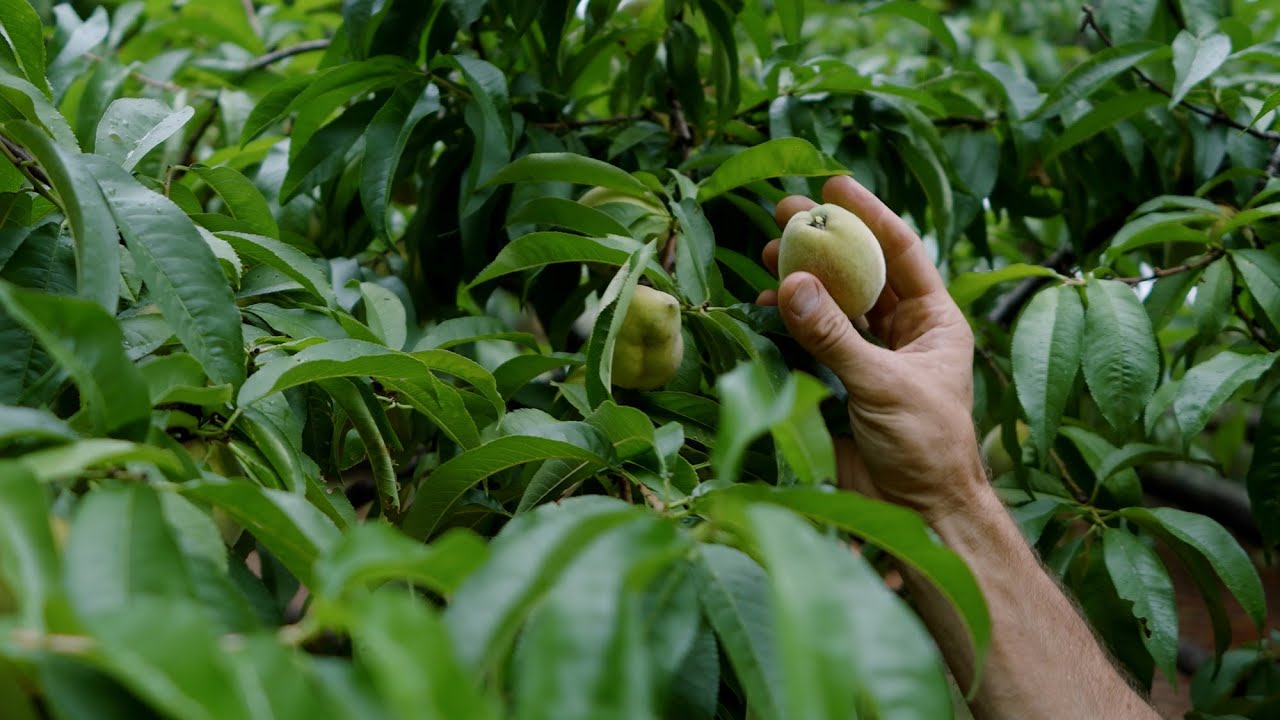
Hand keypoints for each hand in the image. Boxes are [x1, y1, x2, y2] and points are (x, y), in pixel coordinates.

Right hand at [759, 176, 986, 519]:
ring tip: (769, 252)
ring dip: (803, 280)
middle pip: (861, 273)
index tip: (833, 184)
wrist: (919, 515)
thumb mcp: (884, 384)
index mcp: (935, 323)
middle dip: (825, 241)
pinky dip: (788, 324)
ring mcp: (869, 359)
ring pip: (832, 306)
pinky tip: (766, 305)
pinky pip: (811, 343)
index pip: (902, 253)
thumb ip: (834, 336)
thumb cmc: (926, 447)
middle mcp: (903, 333)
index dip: (869, 215)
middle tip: (785, 210)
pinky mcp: (840, 386)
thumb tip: (790, 283)